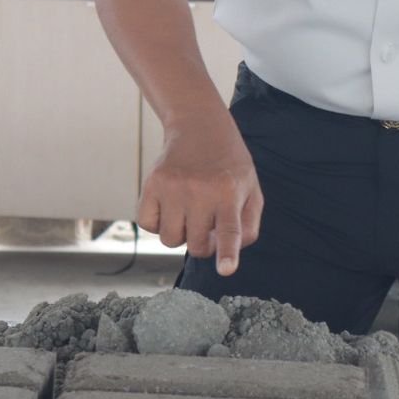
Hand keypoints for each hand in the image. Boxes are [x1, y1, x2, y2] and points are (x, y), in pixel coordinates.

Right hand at [137, 113, 263, 275]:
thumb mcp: (251, 189)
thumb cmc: (229, 166)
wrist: (199, 128)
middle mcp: (201, 190)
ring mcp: (173, 187)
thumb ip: (249, 225)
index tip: (226, 270)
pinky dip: (157, 222)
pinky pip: (148, 225)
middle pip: (196, 246)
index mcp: (230, 192)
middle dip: (202, 243)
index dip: (227, 253)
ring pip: (169, 240)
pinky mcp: (152, 184)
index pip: (230, 229)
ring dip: (179, 234)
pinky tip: (170, 205)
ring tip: (188, 212)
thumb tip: (229, 254)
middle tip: (206, 223)